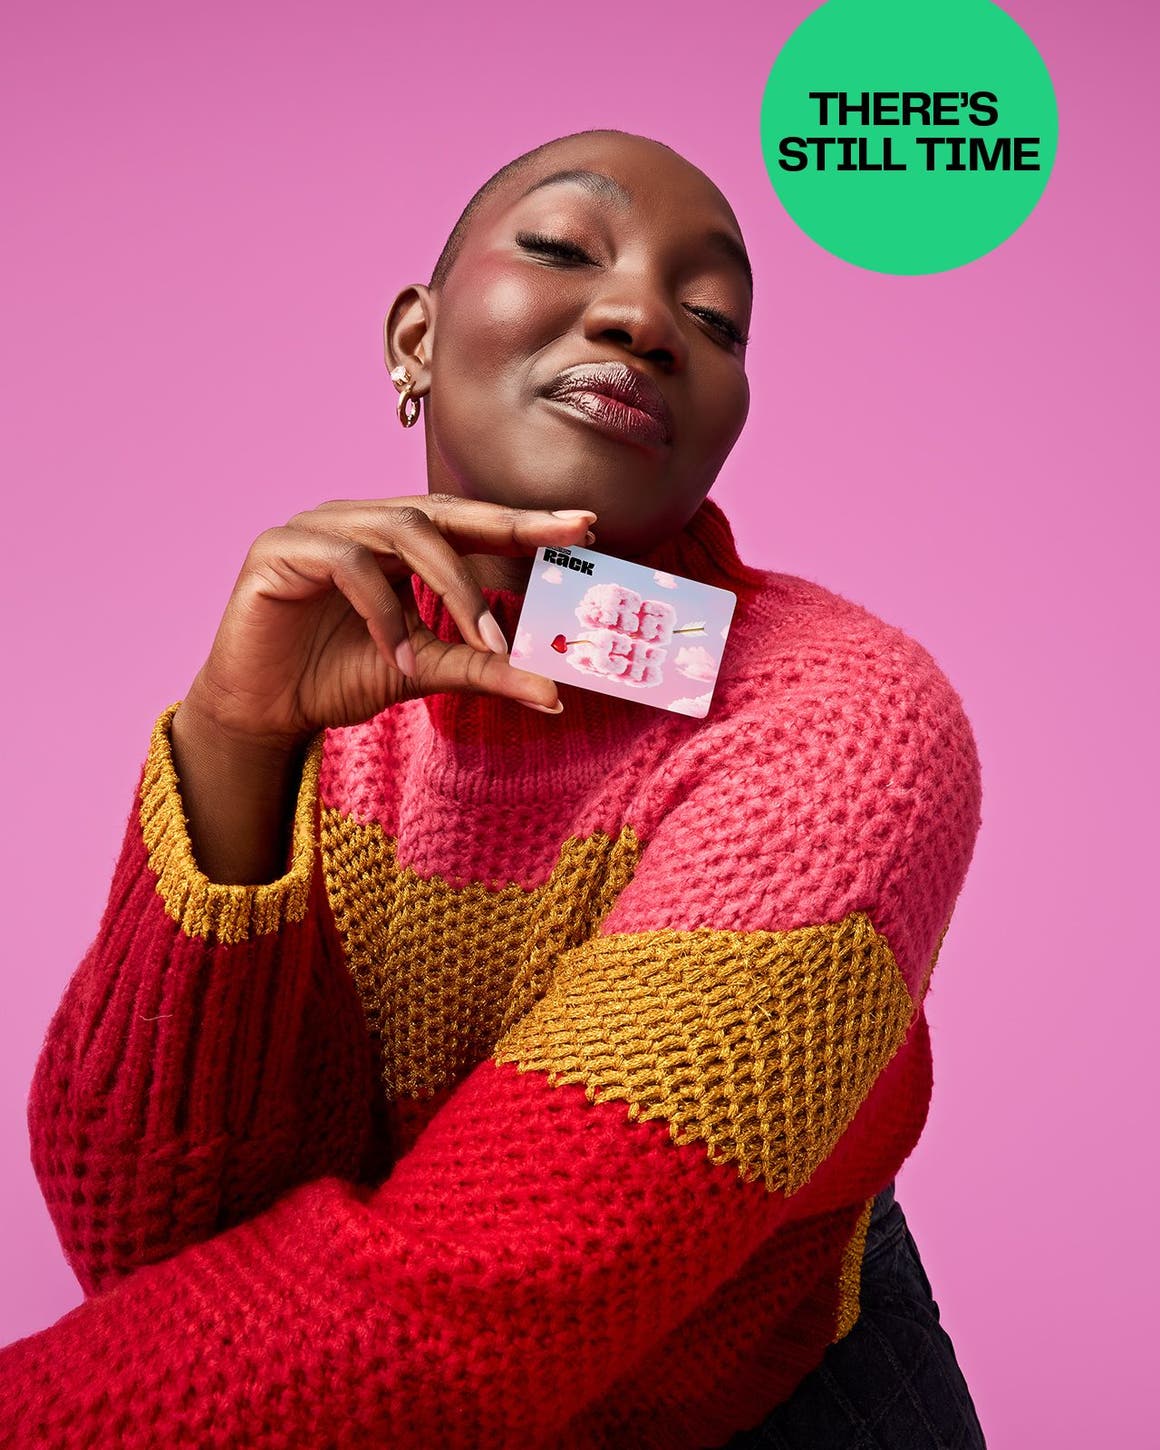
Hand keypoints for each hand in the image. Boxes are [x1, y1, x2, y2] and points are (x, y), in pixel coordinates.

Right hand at [182, 493, 596, 749]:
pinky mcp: (279, 549)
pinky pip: (347, 563)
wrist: (262, 711)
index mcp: (393, 541)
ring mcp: (317, 528)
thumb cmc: (337, 678)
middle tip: (562, 540)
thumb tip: (555, 691)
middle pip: (442, 511)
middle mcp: (359, 521)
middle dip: (508, 525)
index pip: (467, 521)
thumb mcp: (424, 672)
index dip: (523, 520)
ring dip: (452, 585)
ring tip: (483, 641)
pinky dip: (383, 611)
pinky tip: (397, 657)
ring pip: (402, 530)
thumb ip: (483, 669)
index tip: (584, 525)